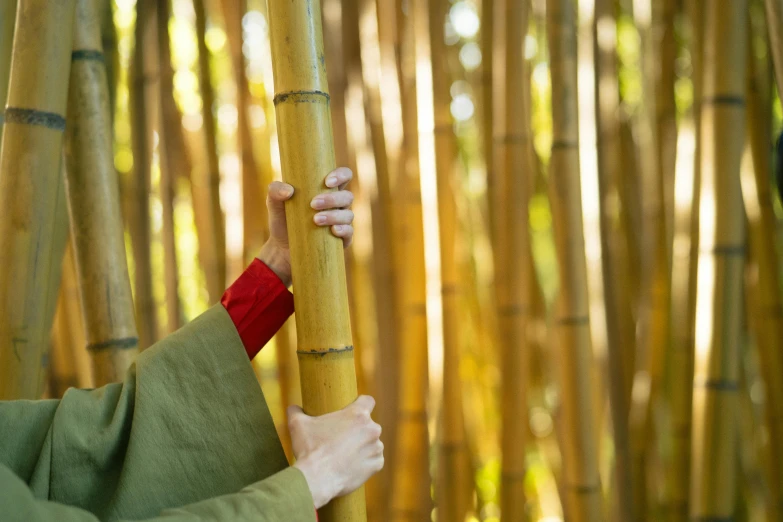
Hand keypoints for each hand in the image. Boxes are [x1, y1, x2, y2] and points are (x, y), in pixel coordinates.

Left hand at [257, 167, 354, 286]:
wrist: (281, 248)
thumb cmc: (281, 220)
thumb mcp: (273, 203)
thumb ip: (275, 191)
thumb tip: (289, 190)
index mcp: (327, 190)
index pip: (344, 176)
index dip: (341, 175)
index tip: (326, 182)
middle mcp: (337, 205)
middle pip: (347, 196)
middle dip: (332, 199)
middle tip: (313, 204)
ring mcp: (341, 222)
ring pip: (348, 215)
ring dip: (334, 215)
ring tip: (315, 220)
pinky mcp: (341, 239)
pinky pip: (350, 233)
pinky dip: (343, 230)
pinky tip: (333, 230)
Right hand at [290, 396, 383, 508]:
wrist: (317, 478)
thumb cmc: (310, 449)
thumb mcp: (298, 425)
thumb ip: (296, 411)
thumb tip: (293, 408)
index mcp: (358, 414)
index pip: (368, 401)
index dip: (361, 404)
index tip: (354, 412)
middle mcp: (372, 429)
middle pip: (368, 425)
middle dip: (358, 430)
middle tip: (342, 438)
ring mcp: (376, 448)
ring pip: (372, 443)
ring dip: (363, 447)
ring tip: (346, 455)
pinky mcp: (376, 465)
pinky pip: (374, 461)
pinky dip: (366, 463)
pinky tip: (352, 466)